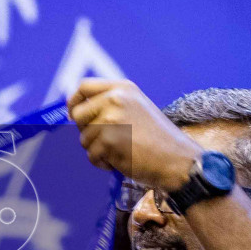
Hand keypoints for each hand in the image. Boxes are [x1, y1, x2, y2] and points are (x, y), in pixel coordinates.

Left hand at [67, 79, 200, 190]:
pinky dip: (103, 163)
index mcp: (123, 88)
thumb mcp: (137, 108)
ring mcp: (111, 119)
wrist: (177, 159)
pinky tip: (120, 161)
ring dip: (98, 150)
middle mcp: (115, 99)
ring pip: (84, 138)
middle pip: (78, 114)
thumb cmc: (158, 139)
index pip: (84, 87)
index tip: (73, 114)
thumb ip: (111, 105)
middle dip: (86, 131)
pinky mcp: (109, 140)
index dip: (74, 101)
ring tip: (120, 151)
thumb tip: (76, 111)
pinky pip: (92, 155)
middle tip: (105, 141)